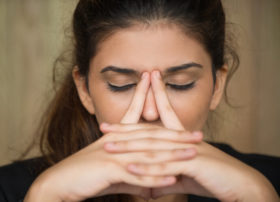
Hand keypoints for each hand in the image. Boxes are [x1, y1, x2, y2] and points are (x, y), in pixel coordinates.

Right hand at [24, 72, 200, 201]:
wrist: (58, 184)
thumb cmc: (83, 176)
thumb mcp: (109, 172)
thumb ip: (129, 174)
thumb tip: (149, 184)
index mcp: (115, 138)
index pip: (134, 115)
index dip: (145, 97)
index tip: (155, 83)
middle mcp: (116, 142)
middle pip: (150, 136)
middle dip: (176, 134)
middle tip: (198, 133)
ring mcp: (113, 155)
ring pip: (148, 154)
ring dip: (172, 155)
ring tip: (194, 154)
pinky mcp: (108, 170)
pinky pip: (136, 174)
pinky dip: (155, 177)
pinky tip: (173, 179)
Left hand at [103, 71, 278, 201]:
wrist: (239, 184)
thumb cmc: (212, 178)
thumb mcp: (184, 178)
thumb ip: (165, 180)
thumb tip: (148, 190)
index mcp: (179, 138)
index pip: (157, 120)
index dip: (137, 116)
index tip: (120, 114)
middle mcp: (181, 140)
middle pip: (148, 131)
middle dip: (125, 128)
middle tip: (104, 125)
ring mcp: (186, 150)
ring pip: (152, 147)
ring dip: (129, 146)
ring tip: (108, 145)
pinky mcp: (192, 163)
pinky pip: (165, 166)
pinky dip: (147, 168)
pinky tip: (130, 167)